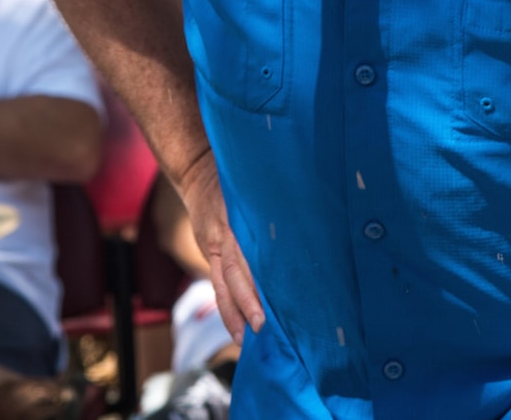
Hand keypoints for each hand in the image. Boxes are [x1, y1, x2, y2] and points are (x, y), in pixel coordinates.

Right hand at [173, 150, 264, 341]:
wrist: (196, 172)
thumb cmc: (236, 179)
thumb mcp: (256, 187)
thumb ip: (275, 210)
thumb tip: (314, 225)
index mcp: (238, 217)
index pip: (250, 252)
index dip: (259, 276)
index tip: (276, 295)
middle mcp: (224, 235)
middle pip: (235, 274)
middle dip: (247, 302)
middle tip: (262, 327)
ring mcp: (212, 246)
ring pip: (222, 284)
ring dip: (234, 312)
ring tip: (245, 338)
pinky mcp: (209, 252)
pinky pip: (217, 282)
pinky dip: (226, 305)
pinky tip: (237, 327)